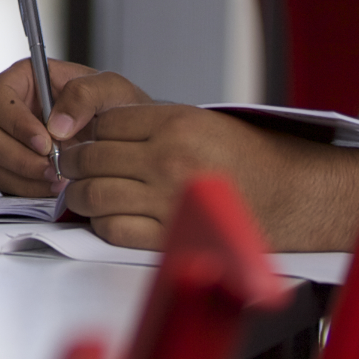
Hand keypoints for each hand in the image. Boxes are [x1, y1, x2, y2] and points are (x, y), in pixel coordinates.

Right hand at [0, 60, 146, 197]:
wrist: (125, 140)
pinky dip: (22, 188)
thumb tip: (55, 124)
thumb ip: (84, 95)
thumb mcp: (110, 90)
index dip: (14, 122)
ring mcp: (5, 139)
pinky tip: (51, 187)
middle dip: (18, 156)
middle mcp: (8, 109)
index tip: (44, 142)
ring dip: (21, 175)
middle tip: (53, 168)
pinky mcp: (8, 166)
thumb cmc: (114, 107)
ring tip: (58, 180)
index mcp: (24, 80)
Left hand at [54, 102, 320, 249]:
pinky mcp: (170, 237)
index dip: (86, 132)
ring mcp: (167, 200)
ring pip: (94, 194)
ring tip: (82, 193)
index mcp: (176, 124)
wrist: (289, 197)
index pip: (104, 123)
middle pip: (91, 157)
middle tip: (70, 167)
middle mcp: (169, 159)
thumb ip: (149, 124)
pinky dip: (101, 224)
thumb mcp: (200, 121)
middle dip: (72, 163)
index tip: (81, 139)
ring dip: (79, 195)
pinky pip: (114, 229)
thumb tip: (96, 132)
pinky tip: (107, 217)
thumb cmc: (246, 159)